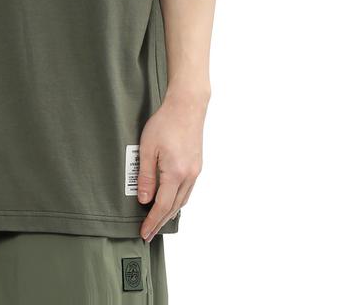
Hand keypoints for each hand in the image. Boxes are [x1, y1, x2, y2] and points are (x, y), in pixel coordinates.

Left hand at [137, 87, 208, 240]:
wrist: (187, 106)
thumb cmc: (165, 123)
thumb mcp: (148, 148)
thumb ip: (146, 176)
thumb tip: (144, 199)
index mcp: (175, 174)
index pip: (162, 206)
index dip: (152, 222)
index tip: (144, 233)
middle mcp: (189, 176)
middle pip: (174, 207)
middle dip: (161, 222)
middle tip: (149, 233)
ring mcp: (195, 171)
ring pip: (182, 200)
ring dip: (170, 212)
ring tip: (157, 220)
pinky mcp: (197, 165)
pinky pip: (187, 190)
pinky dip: (177, 200)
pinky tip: (170, 200)